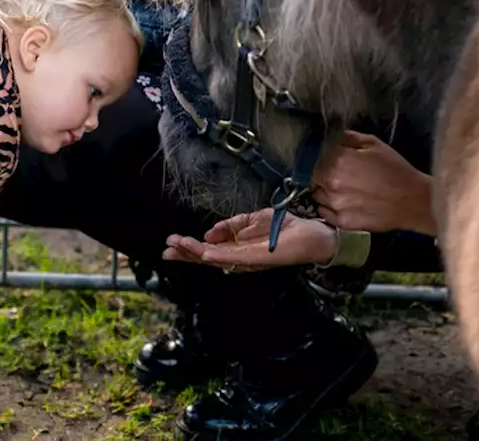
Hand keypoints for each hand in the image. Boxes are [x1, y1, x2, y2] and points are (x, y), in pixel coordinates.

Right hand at [162, 209, 337, 271]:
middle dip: (186, 253)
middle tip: (167, 249)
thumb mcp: (254, 219)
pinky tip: (202, 251)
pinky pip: (232, 258)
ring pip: (215, 258)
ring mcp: (246, 260)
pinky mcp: (256, 259)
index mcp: (238, 249)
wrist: (312, 235)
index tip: (172, 242)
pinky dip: (216, 255)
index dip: (190, 247)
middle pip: (207, 258)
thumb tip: (208, 233)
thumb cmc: (286, 227)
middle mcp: (239, 258)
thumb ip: (232, 225)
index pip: (209, 250)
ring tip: (177, 246)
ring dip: (194, 252)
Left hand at [312, 130, 436, 235]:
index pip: (314, 155)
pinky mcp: (342, 222)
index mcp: (338, 160)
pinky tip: (343, 202)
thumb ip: (347, 137)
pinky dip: (328, 207)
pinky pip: (324, 213)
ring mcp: (335, 205)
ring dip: (324, 190)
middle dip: (322, 173)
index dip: (321, 156)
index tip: (328, 157)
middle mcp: (331, 183)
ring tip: (343, 189)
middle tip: (338, 173)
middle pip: (313, 175)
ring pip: (317, 194)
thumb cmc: (396, 170)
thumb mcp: (373, 144)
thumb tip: (329, 136)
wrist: (413, 201)